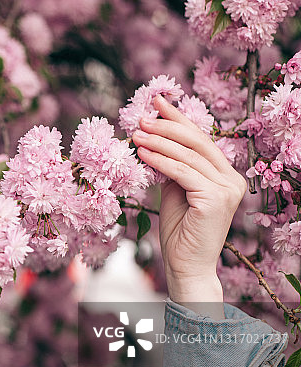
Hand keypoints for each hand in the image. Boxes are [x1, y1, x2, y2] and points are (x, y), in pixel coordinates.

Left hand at [131, 95, 246, 318]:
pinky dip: (161, 161)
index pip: (200, 139)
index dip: (178, 118)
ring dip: (158, 142)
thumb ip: (173, 167)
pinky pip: (183, 173)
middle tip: (141, 117)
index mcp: (225, 174)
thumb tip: (154, 139)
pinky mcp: (216, 199)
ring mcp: (228, 189)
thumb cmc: (179, 231)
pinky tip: (143, 154)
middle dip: (167, 126)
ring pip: (188, 156)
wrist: (186, 265)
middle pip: (197, 142)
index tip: (157, 101)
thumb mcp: (175, 191)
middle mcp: (232, 179)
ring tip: (135, 134)